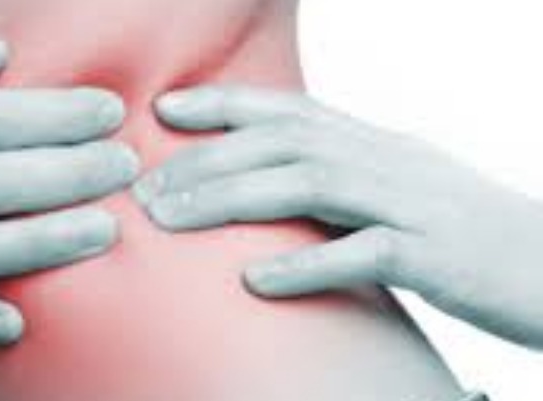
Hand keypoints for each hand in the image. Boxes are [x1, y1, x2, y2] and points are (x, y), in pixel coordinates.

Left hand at [134, 84, 542, 347]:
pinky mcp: (437, 257)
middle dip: (205, 160)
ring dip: (231, 199)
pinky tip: (254, 281)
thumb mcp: (398, 191)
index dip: (224, 104)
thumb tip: (270, 186)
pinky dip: (304, 264)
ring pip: (309, 184)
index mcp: (376, 144)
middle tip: (145, 188)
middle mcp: (388, 161)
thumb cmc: (463, 235)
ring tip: (172, 219)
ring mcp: (413, 204)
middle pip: (283, 142)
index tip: (163, 112)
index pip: (290, 109)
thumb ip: (339, 183)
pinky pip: (364, 252)